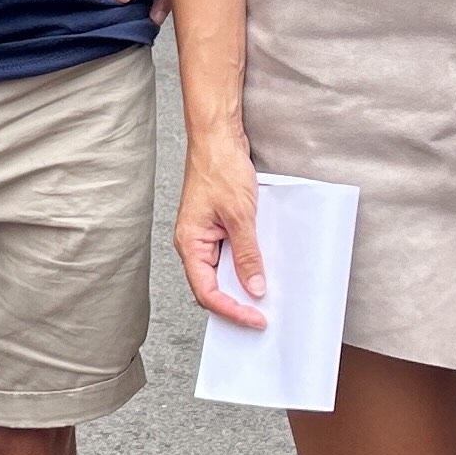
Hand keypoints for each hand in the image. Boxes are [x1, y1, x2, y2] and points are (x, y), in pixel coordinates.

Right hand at [173, 127, 269, 329]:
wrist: (218, 137)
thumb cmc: (219, 167)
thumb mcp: (240, 214)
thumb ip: (247, 253)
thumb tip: (254, 286)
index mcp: (190, 243)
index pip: (207, 292)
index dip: (231, 310)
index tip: (255, 318)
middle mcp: (194, 243)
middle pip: (212, 286)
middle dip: (237, 302)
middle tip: (262, 314)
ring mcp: (205, 235)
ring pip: (222, 271)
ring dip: (242, 283)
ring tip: (265, 294)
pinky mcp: (218, 226)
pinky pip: (230, 253)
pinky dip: (246, 263)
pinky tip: (263, 267)